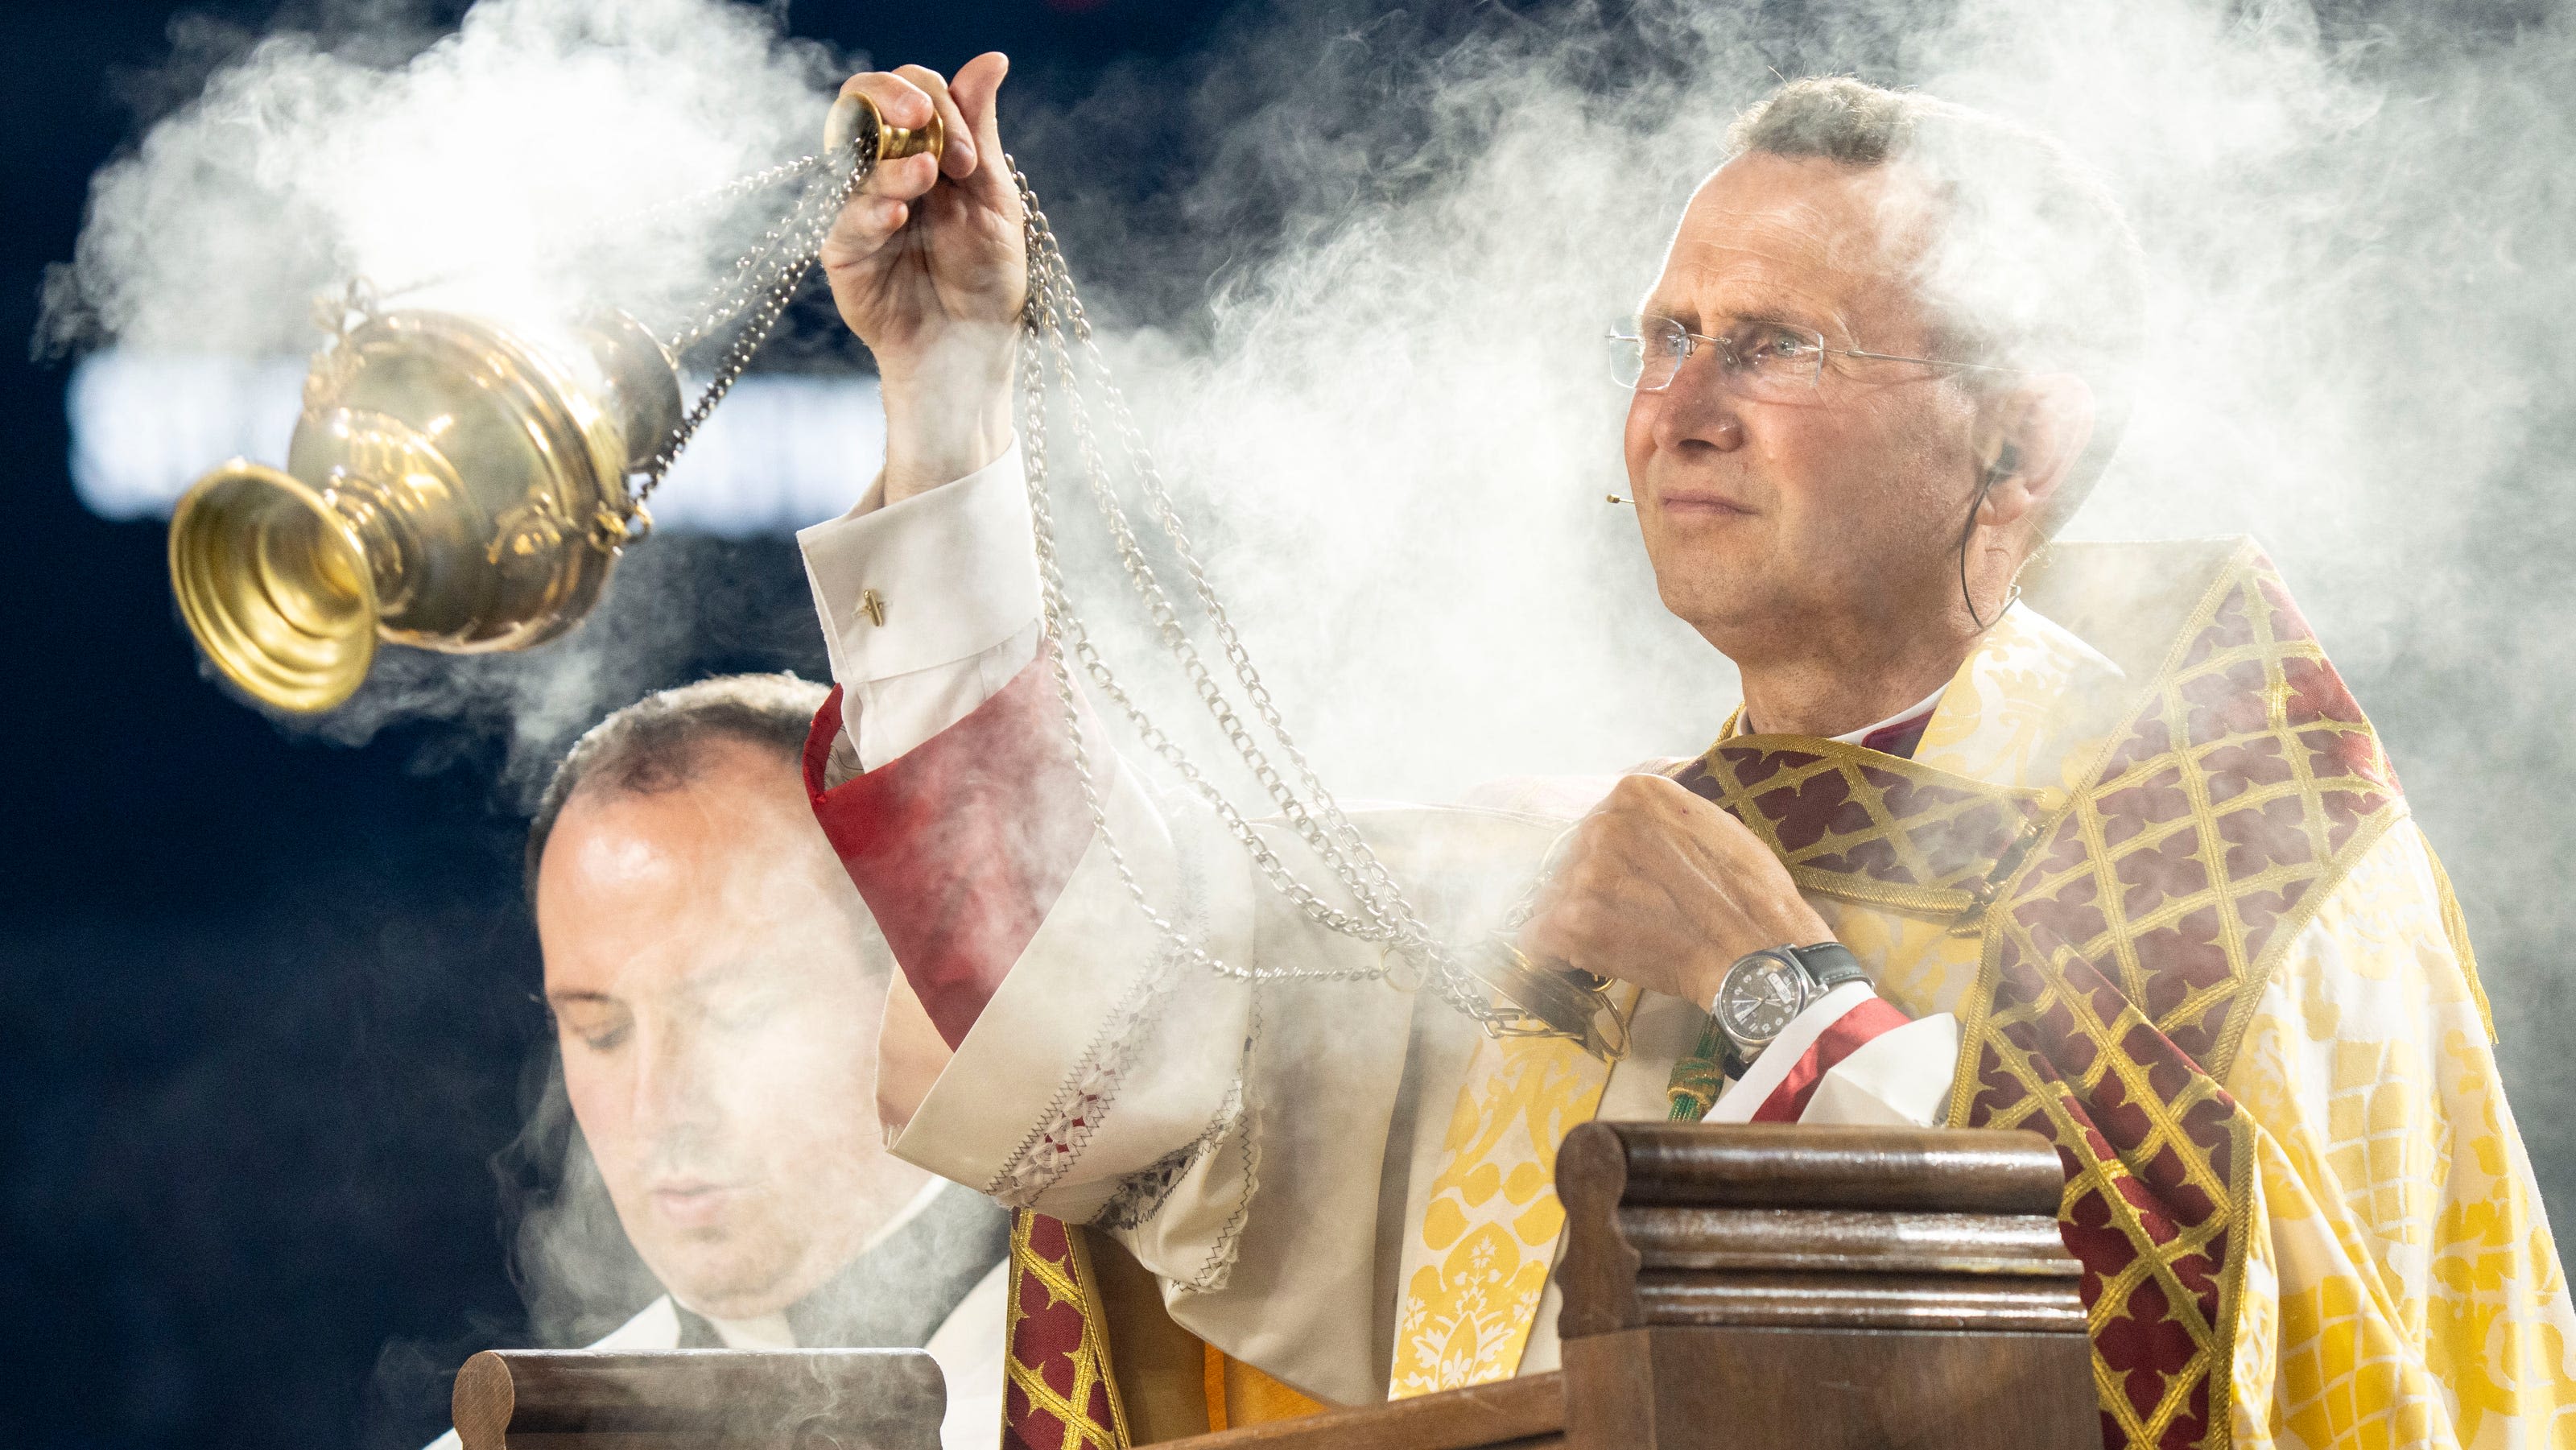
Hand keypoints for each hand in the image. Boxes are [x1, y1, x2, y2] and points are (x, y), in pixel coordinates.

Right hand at [818, 54, 1024, 502]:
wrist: (971, 349)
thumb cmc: (986, 276)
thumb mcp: (994, 198)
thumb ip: (981, 130)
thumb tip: (991, 58)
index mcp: (928, 148)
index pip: (914, 91)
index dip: (940, 104)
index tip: (970, 156)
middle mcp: (886, 167)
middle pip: (864, 101)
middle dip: (893, 98)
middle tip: (924, 119)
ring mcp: (861, 207)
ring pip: (855, 158)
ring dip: (894, 162)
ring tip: (928, 178)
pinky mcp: (844, 250)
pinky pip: (847, 219)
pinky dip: (873, 211)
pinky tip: (899, 217)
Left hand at [1517, 774, 1833, 1008]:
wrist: (1758, 953)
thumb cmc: (1750, 894)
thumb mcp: (1714, 822)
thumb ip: (1663, 814)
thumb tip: (1631, 814)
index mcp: (1635, 793)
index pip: (1595, 822)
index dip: (1612, 858)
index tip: (1633, 880)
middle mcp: (1602, 823)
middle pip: (1570, 858)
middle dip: (1592, 887)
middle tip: (1630, 915)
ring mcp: (1585, 873)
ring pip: (1552, 897)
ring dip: (1578, 920)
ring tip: (1621, 938)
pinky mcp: (1572, 922)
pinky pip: (1535, 938)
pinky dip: (1555, 954)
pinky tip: (1589, 958)